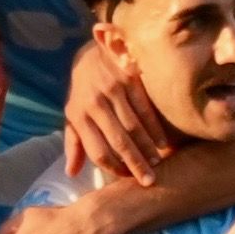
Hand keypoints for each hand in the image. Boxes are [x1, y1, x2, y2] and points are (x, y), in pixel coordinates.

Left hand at [60, 39, 180, 186]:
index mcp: (78, 115)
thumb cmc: (83, 92)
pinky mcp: (128, 79)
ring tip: (157, 162)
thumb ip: (74, 144)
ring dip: (147, 148)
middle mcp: (93, 103)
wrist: (92, 53)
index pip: (97, 151)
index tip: (126, 178)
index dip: (113, 168)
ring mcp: (112, 90)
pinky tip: (162, 142)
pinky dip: (155, 127)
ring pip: (134, 127)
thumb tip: (71, 173)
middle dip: (135, 164)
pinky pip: (145, 108)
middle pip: (118, 142)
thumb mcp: (73, 116)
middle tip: (149, 180)